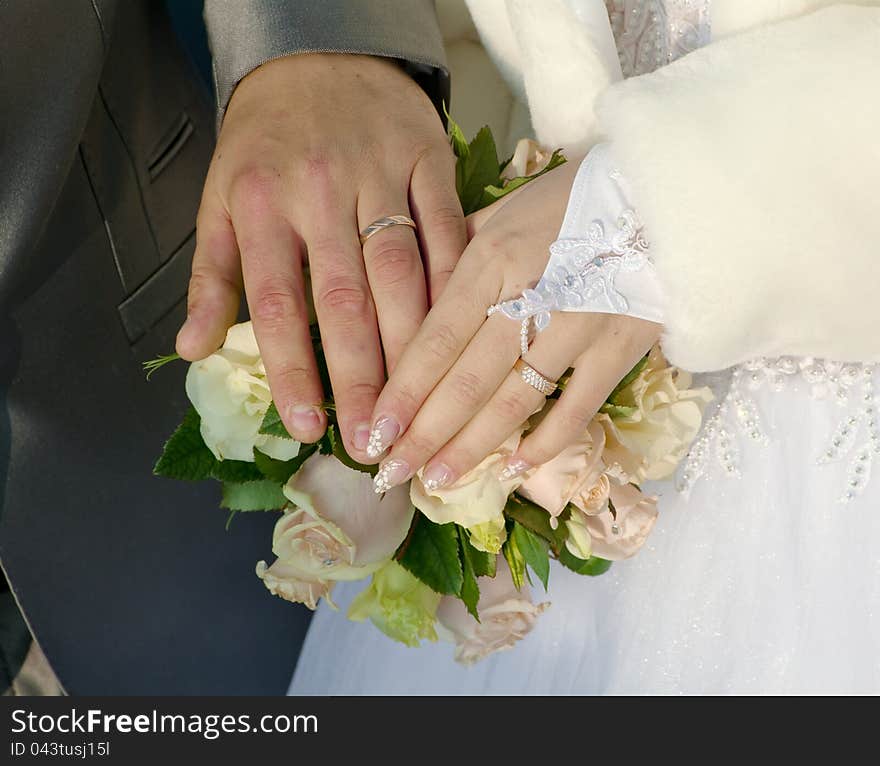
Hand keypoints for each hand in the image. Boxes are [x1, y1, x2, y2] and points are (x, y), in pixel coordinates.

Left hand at [175, 53, 465, 456]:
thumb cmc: (265, 142)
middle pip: (346, 300)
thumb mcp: (219, 201)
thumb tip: (193, 350)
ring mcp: (378, 174)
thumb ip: (211, 277)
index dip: (294, 372)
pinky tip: (463, 332)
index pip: (278, 306)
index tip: (309, 427)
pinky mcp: (426, 160)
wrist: (317, 55)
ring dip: (413, 344)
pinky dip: (456, 284)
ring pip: (402, 273)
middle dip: (360, 375)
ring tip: (420, 403)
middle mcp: (319, 193)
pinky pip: (447, 229)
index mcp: (261, 207)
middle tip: (374, 436)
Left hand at [366, 158, 661, 491]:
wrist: (670, 195)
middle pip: (466, 378)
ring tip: (435, 480)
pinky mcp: (621, 347)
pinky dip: (545, 443)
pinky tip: (512, 470)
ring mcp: (579, 325)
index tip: (373, 431)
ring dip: (470, 446)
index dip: (403, 392)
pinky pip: (578, 407)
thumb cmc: (579, 198)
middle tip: (389, 473)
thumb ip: (461, 252)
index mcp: (494, 258)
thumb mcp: (509, 209)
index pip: (437, 338)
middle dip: (423, 432)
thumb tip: (420, 292)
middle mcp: (531, 294)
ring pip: (514, 399)